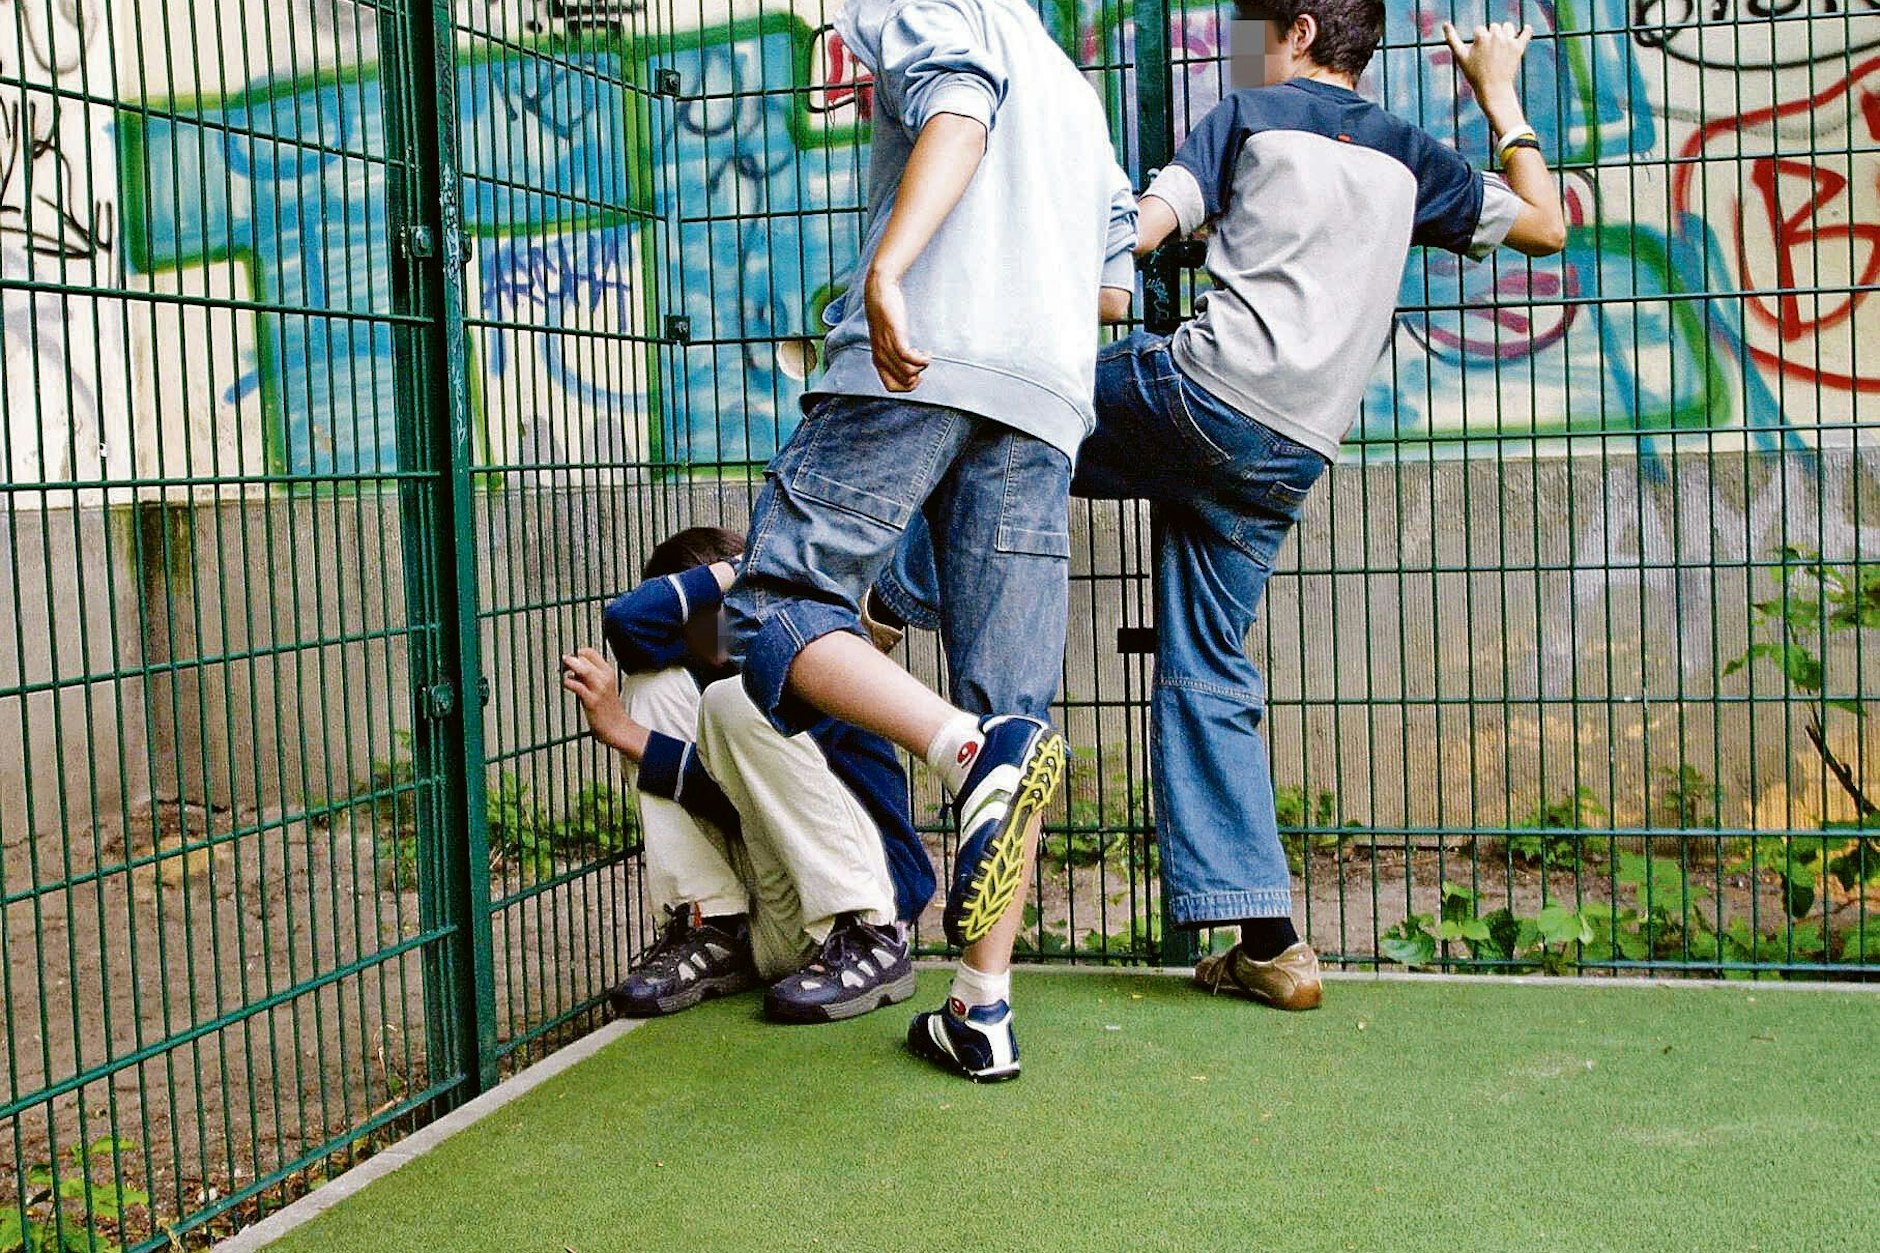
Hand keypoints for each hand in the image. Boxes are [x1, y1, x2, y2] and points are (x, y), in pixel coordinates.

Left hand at [560, 648, 643, 757]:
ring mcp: (599, 689)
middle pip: (584, 658)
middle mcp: (604, 678)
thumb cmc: (607, 708)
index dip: (578, 654)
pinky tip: (567, 685)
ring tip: (564, 669)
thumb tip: (572, 668)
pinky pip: (577, 686)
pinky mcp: (592, 701)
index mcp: (608, 672)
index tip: (572, 661)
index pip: (590, 652)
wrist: (617, 727)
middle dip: (571, 660)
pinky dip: (568, 683)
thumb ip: (589, 676)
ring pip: (583, 669)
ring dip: (570, 666)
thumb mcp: (602, 686)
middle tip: (564, 665)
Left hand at [863, 268, 930, 391]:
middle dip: (918, 377)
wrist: (879, 292)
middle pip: (904, 382)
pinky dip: (922, 359)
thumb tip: (905, 363)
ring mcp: (887, 348)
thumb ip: (891, 351)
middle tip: (922, 363)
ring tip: (925, 356)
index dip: (907, 386)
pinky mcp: (895, 337)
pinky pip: (910, 358)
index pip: (891, 388)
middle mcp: (880, 357)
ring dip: (922, 367)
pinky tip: (927, 353)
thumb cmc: (884, 314)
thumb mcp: (885, 338)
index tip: (916, 374)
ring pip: (908, 373)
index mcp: (878, 360)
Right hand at [1441, 20, 1530, 120]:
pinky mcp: (1519, 48)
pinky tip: (1525, 30)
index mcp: (1481, 36)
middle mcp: (1496, 36)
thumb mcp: (1460, 57)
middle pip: (1494, 27)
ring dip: (1505, 33)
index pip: (1479, 30)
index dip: (1477, 41)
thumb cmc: (1474, 75)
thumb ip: (1452, 39)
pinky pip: (1526, 33)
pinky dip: (1526, 31)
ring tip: (1501, 47)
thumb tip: (1444, 23)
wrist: (1493, 91)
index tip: (1478, 55)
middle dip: (1491, 37)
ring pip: (1508, 27)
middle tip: (1489, 54)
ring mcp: (1509, 41)